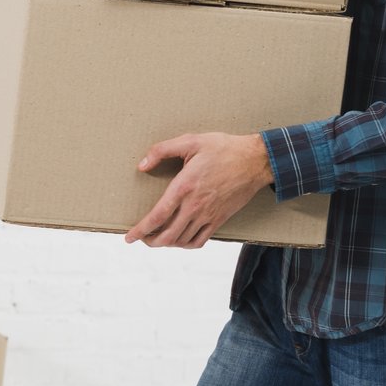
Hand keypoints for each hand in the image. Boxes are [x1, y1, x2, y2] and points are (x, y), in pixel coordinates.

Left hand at [123, 132, 272, 248]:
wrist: (256, 160)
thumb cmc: (223, 148)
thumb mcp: (191, 141)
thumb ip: (162, 150)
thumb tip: (142, 165)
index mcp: (184, 187)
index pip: (157, 216)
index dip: (141, 230)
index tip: (129, 237)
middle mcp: (195, 206)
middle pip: (167, 235)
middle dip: (150, 241)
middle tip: (140, 238)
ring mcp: (208, 215)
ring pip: (182, 241)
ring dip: (166, 243)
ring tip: (156, 238)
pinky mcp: (220, 219)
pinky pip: (200, 240)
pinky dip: (186, 244)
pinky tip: (179, 239)